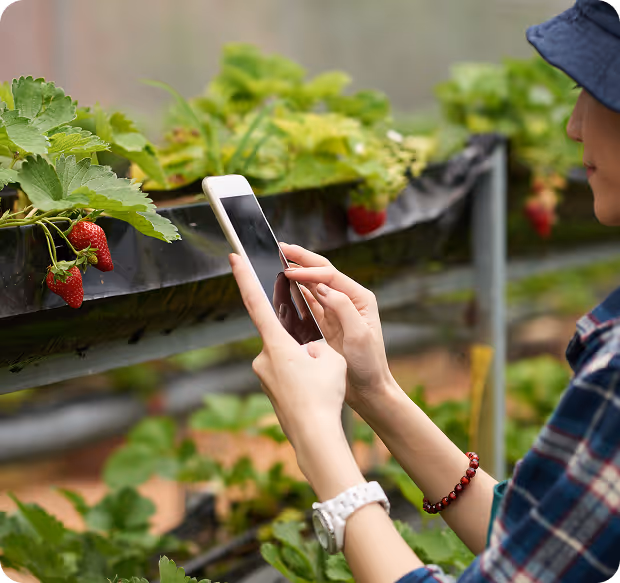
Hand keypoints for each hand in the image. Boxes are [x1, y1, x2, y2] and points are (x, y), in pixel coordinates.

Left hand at [229, 252, 350, 480]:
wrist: (314, 436)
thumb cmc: (323, 395)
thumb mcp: (330, 358)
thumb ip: (316, 344)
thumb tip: (307, 349)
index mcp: (276, 343)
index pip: (256, 302)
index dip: (244, 277)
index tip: (234, 258)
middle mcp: (263, 357)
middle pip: (282, 334)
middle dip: (302, 340)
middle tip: (319, 363)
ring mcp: (264, 375)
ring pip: (286, 355)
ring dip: (304, 361)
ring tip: (321, 382)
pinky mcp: (269, 389)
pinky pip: (286, 372)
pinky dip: (300, 374)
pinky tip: (314, 390)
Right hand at [281, 243, 392, 409]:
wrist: (368, 389)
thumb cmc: (369, 363)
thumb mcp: (360, 335)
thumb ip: (343, 308)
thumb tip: (323, 287)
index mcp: (359, 298)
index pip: (330, 275)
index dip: (308, 270)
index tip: (289, 271)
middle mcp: (347, 299)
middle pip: (321, 272)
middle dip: (301, 259)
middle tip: (280, 248)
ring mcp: (334, 310)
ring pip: (311, 285)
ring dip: (295, 273)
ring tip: (277, 262)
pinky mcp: (324, 323)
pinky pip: (306, 303)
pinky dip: (293, 293)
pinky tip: (281, 287)